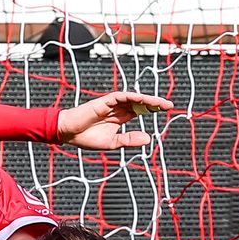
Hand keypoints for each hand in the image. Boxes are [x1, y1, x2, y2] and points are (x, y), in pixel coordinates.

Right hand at [56, 92, 173, 149]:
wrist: (68, 133)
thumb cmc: (87, 138)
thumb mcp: (113, 142)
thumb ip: (129, 139)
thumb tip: (148, 138)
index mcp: (121, 117)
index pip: (140, 110)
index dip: (152, 109)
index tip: (166, 111)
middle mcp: (118, 109)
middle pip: (140, 103)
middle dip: (154, 104)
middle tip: (169, 106)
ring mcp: (112, 104)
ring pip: (133, 99)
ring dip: (147, 100)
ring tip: (160, 103)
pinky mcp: (105, 101)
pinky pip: (121, 96)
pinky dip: (132, 97)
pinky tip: (142, 100)